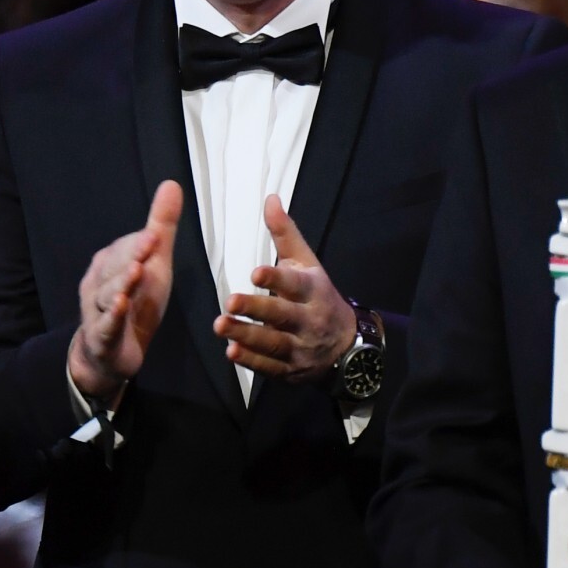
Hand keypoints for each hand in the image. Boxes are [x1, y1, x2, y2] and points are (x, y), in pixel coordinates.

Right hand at [69, 180, 181, 405]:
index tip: (154, 234)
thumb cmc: (134, 302)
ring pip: (108, 295)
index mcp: (110, 263)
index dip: (140, 243)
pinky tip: (121, 306)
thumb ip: (160, 226)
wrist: (113, 353)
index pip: (125, 249)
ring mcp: (97, 310)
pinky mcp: (101, 337)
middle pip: (116, 268)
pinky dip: (112, 315)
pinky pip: (106, 324)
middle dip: (131, 257)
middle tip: (149, 244)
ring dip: (121, 284)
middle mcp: (98, 283)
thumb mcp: (153, 264)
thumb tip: (171, 184)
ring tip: (137, 272)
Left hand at [213, 195, 356, 381]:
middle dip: (257, 309)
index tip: (255, 272)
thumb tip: (270, 198)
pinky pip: (270, 367)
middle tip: (230, 302)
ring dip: (246, 336)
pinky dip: (251, 361)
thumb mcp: (306, 263)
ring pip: (273, 343)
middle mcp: (308, 319)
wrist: (346, 343)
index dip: (276, 279)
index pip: (294, 284)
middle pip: (282, 315)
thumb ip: (285, 234)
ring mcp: (300, 347)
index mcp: (312, 290)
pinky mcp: (290, 369)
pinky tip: (231, 353)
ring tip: (221, 327)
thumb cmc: (317, 296)